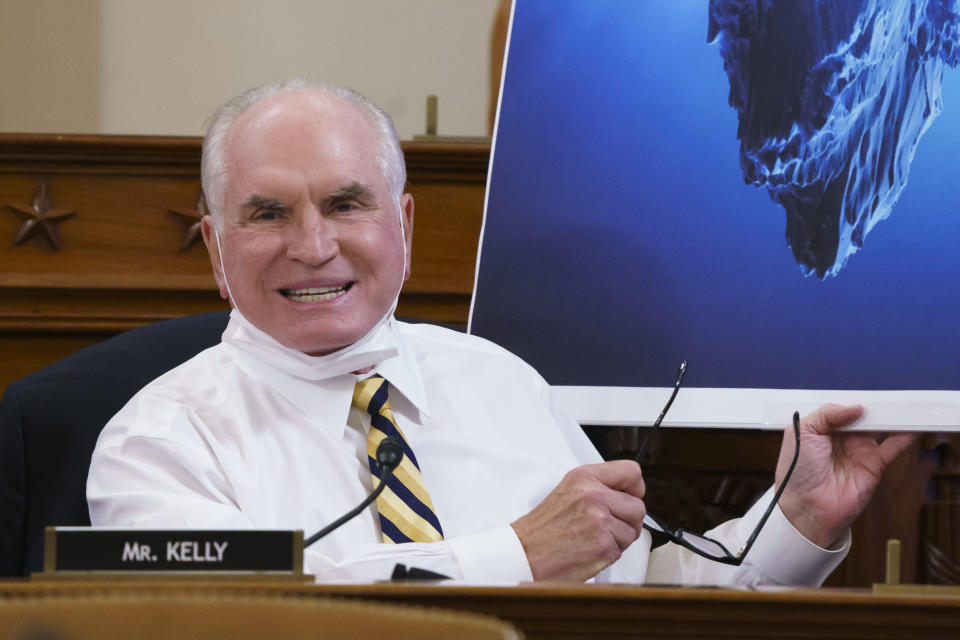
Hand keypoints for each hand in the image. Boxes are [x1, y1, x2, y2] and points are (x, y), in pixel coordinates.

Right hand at [511, 460, 645, 580]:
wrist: (524, 553)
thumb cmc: (543, 527)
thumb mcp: (568, 491)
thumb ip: (598, 487)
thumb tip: (628, 493)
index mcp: (585, 477)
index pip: (632, 472)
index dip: (635, 488)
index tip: (629, 497)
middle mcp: (594, 495)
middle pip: (638, 506)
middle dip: (627, 521)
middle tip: (606, 526)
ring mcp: (600, 520)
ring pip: (633, 531)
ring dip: (619, 539)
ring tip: (593, 539)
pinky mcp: (603, 545)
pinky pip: (622, 550)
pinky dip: (610, 554)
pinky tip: (589, 550)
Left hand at [775, 404, 916, 547]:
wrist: (807, 507)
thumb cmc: (796, 471)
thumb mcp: (802, 432)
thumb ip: (826, 414)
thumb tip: (856, 407)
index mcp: (823, 426)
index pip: (843, 407)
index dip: (855, 398)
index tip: (868, 388)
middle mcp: (843, 437)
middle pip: (865, 415)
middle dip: (877, 405)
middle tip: (891, 393)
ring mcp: (860, 450)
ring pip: (881, 428)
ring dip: (893, 418)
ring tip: (906, 405)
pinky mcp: (874, 465)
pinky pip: (893, 447)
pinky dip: (905, 436)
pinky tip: (913, 426)